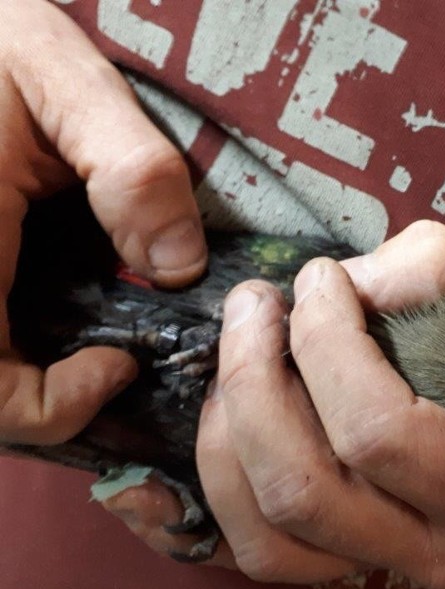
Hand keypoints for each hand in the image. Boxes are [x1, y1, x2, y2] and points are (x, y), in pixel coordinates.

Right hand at [0, 0, 206, 444]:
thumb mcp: (62, 77)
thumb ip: (130, 168)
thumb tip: (179, 269)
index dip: (50, 408)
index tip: (118, 367)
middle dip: (44, 401)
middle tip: (116, 363)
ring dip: (29, 375)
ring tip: (98, 344)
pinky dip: (17, 340)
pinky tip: (65, 309)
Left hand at [194, 221, 444, 588]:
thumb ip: (417, 274)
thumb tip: (328, 290)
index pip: (379, 429)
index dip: (326, 345)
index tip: (318, 279)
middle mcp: (442, 549)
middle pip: (303, 486)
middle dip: (254, 381)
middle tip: (254, 307)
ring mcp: (385, 567)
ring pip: (266, 526)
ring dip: (228, 431)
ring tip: (236, 361)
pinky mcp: (339, 568)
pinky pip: (249, 552)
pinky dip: (206, 499)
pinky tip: (191, 446)